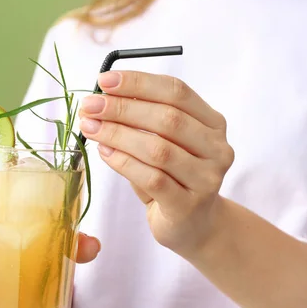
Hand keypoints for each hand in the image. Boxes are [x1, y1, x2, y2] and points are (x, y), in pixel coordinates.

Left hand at [79, 71, 233, 257]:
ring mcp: (206, 179)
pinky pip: (152, 178)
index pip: (176, 92)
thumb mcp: (164, 143)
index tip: (104, 80)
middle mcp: (216, 149)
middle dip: (122, 108)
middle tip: (90, 106)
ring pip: (158, 149)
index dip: (139, 83)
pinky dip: (123, 162)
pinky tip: (105, 153)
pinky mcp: (188, 206)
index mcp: (212, 123)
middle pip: (168, 119)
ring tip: (91, 128)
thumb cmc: (173, 178)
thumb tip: (103, 97)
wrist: (194, 227)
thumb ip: (144, 120)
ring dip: (118, 135)